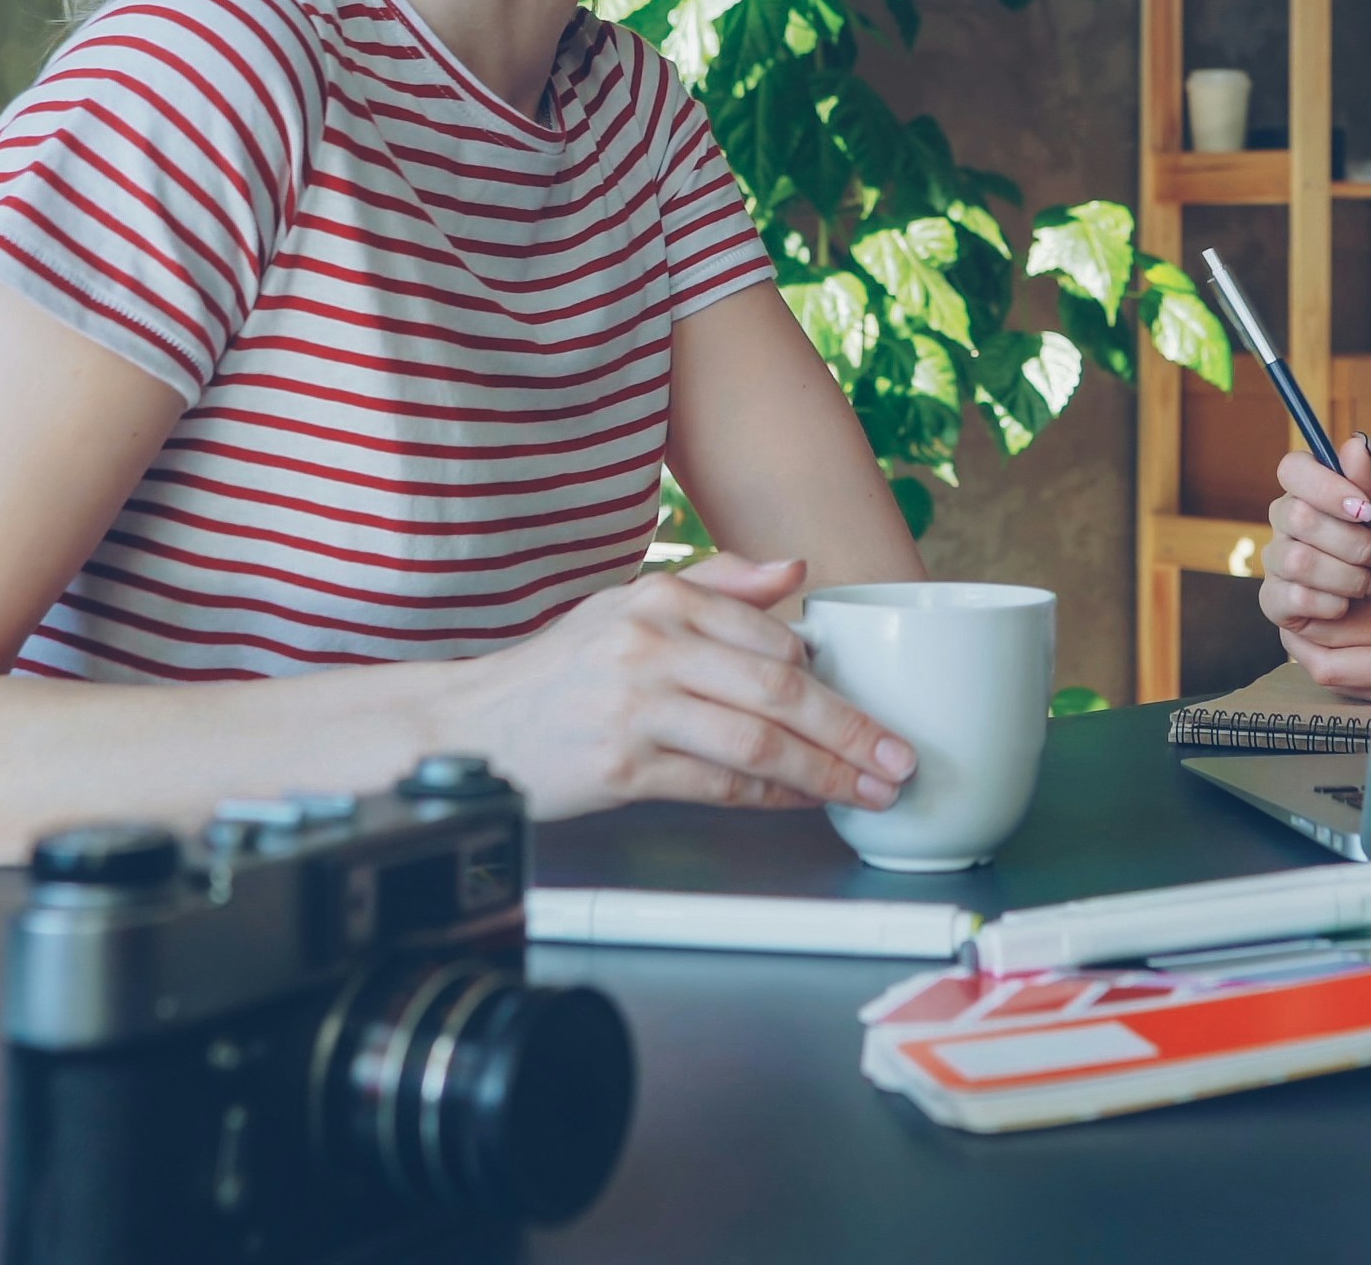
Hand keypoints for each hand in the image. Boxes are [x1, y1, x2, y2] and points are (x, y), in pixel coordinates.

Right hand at [446, 557, 917, 820]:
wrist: (472, 727)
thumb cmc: (558, 671)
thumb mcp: (628, 604)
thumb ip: (717, 584)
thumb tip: (795, 568)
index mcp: (661, 598)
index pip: (775, 639)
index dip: (835, 682)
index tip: (875, 707)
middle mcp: (650, 645)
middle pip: (780, 692)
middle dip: (853, 730)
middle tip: (899, 757)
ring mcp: (635, 708)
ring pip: (759, 743)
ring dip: (826, 773)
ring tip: (869, 789)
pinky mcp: (622, 767)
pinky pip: (719, 786)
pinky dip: (771, 798)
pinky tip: (801, 802)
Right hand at [1260, 436, 1370, 697]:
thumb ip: (1370, 486)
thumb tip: (1355, 445)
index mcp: (1312, 492)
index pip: (1293, 469)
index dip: (1326, 487)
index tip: (1363, 509)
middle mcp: (1287, 522)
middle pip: (1297, 515)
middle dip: (1349, 541)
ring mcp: (1277, 561)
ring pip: (1296, 559)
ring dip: (1344, 576)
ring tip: (1365, 584)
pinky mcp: (1275, 602)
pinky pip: (1292, 597)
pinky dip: (1330, 604)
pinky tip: (1345, 605)